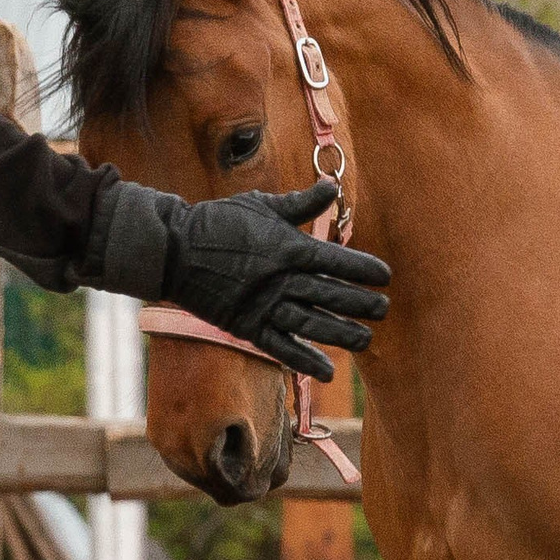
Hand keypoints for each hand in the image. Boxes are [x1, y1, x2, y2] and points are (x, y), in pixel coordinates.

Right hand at [155, 180, 390, 380]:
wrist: (174, 250)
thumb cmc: (220, 222)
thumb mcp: (262, 204)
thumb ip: (300, 202)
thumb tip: (332, 186)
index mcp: (289, 247)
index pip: (337, 260)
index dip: (364, 269)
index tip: (385, 275)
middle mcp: (282, 279)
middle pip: (331, 294)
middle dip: (361, 303)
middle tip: (384, 309)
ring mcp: (264, 306)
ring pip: (312, 324)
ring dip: (342, 334)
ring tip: (366, 341)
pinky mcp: (247, 327)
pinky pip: (281, 348)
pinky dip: (305, 361)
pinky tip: (327, 373)